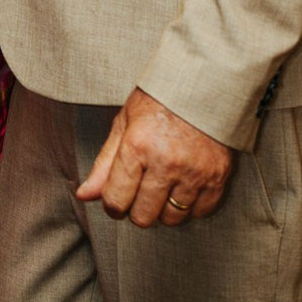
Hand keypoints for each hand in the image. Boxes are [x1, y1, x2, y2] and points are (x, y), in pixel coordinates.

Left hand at [76, 88, 232, 227]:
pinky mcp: (217, 177)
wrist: (204, 82)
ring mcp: (194, 171)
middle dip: (137, 208)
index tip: (117, 197)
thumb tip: (84, 195)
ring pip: (172, 219)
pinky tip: (185, 183)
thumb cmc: (159, 101)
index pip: (116, 200)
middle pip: (143, 217)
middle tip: (141, 188)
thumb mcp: (125, 123)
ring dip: (165, 208)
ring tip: (164, 183)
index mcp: (137, 145)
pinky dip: (191, 205)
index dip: (112, 204)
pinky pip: (200, 212)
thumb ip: (105, 163)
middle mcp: (166, 162)